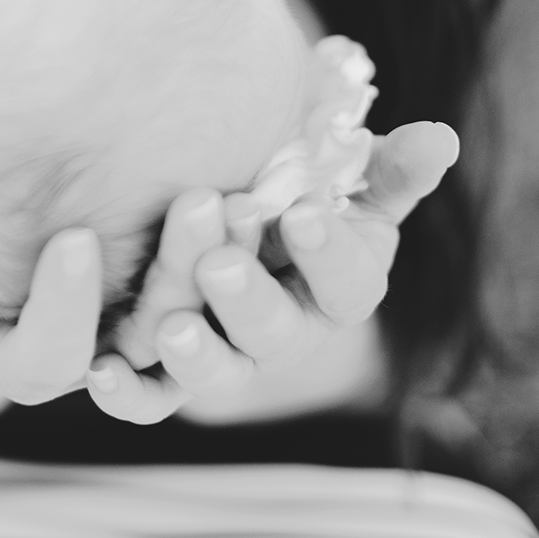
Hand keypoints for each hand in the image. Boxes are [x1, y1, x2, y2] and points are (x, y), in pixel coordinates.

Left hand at [84, 119, 459, 423]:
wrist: (228, 221)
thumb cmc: (294, 194)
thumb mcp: (347, 178)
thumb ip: (390, 166)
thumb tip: (439, 139)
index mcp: (338, 288)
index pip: (348, 284)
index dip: (328, 254)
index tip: (304, 215)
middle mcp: (286, 334)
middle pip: (276, 333)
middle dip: (249, 301)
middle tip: (220, 265)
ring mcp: (227, 360)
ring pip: (216, 371)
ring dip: (196, 353)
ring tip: (172, 329)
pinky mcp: (163, 376)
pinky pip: (148, 398)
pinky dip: (126, 391)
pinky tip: (100, 370)